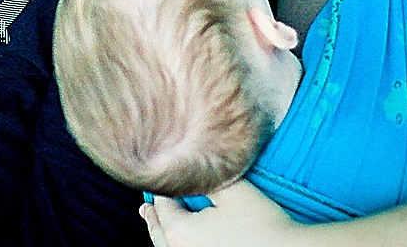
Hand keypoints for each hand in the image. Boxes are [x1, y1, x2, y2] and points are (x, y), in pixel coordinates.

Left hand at [141, 181, 297, 246]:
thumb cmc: (261, 223)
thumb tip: (189, 167)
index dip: (160, 187)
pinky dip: (174, 245)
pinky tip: (180, 240)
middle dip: (153, 215)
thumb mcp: (232, 190)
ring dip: (161, 232)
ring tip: (155, 222)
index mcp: (178, 231)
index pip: (161, 203)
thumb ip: (205, 177)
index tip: (158, 177)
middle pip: (157, 230)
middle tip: (145, 207)